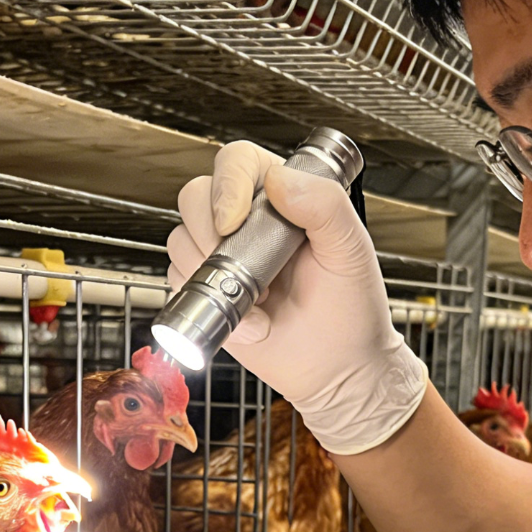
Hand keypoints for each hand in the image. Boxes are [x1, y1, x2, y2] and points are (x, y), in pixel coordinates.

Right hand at [167, 141, 427, 455]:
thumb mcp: (351, 250)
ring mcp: (222, 256)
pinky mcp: (207, 292)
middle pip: (195, 197)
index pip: (236, 162)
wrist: (337, 368)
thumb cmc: (351, 309)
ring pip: (180, 241)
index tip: (235, 221)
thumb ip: (325, 205)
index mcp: (283, 195)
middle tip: (242, 268)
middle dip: (209, 233)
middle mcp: (246, 220)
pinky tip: (249, 322)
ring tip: (257, 301)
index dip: (226, 186)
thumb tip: (279, 180)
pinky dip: (208, 307)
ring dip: (211, 277)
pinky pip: (180, 285)